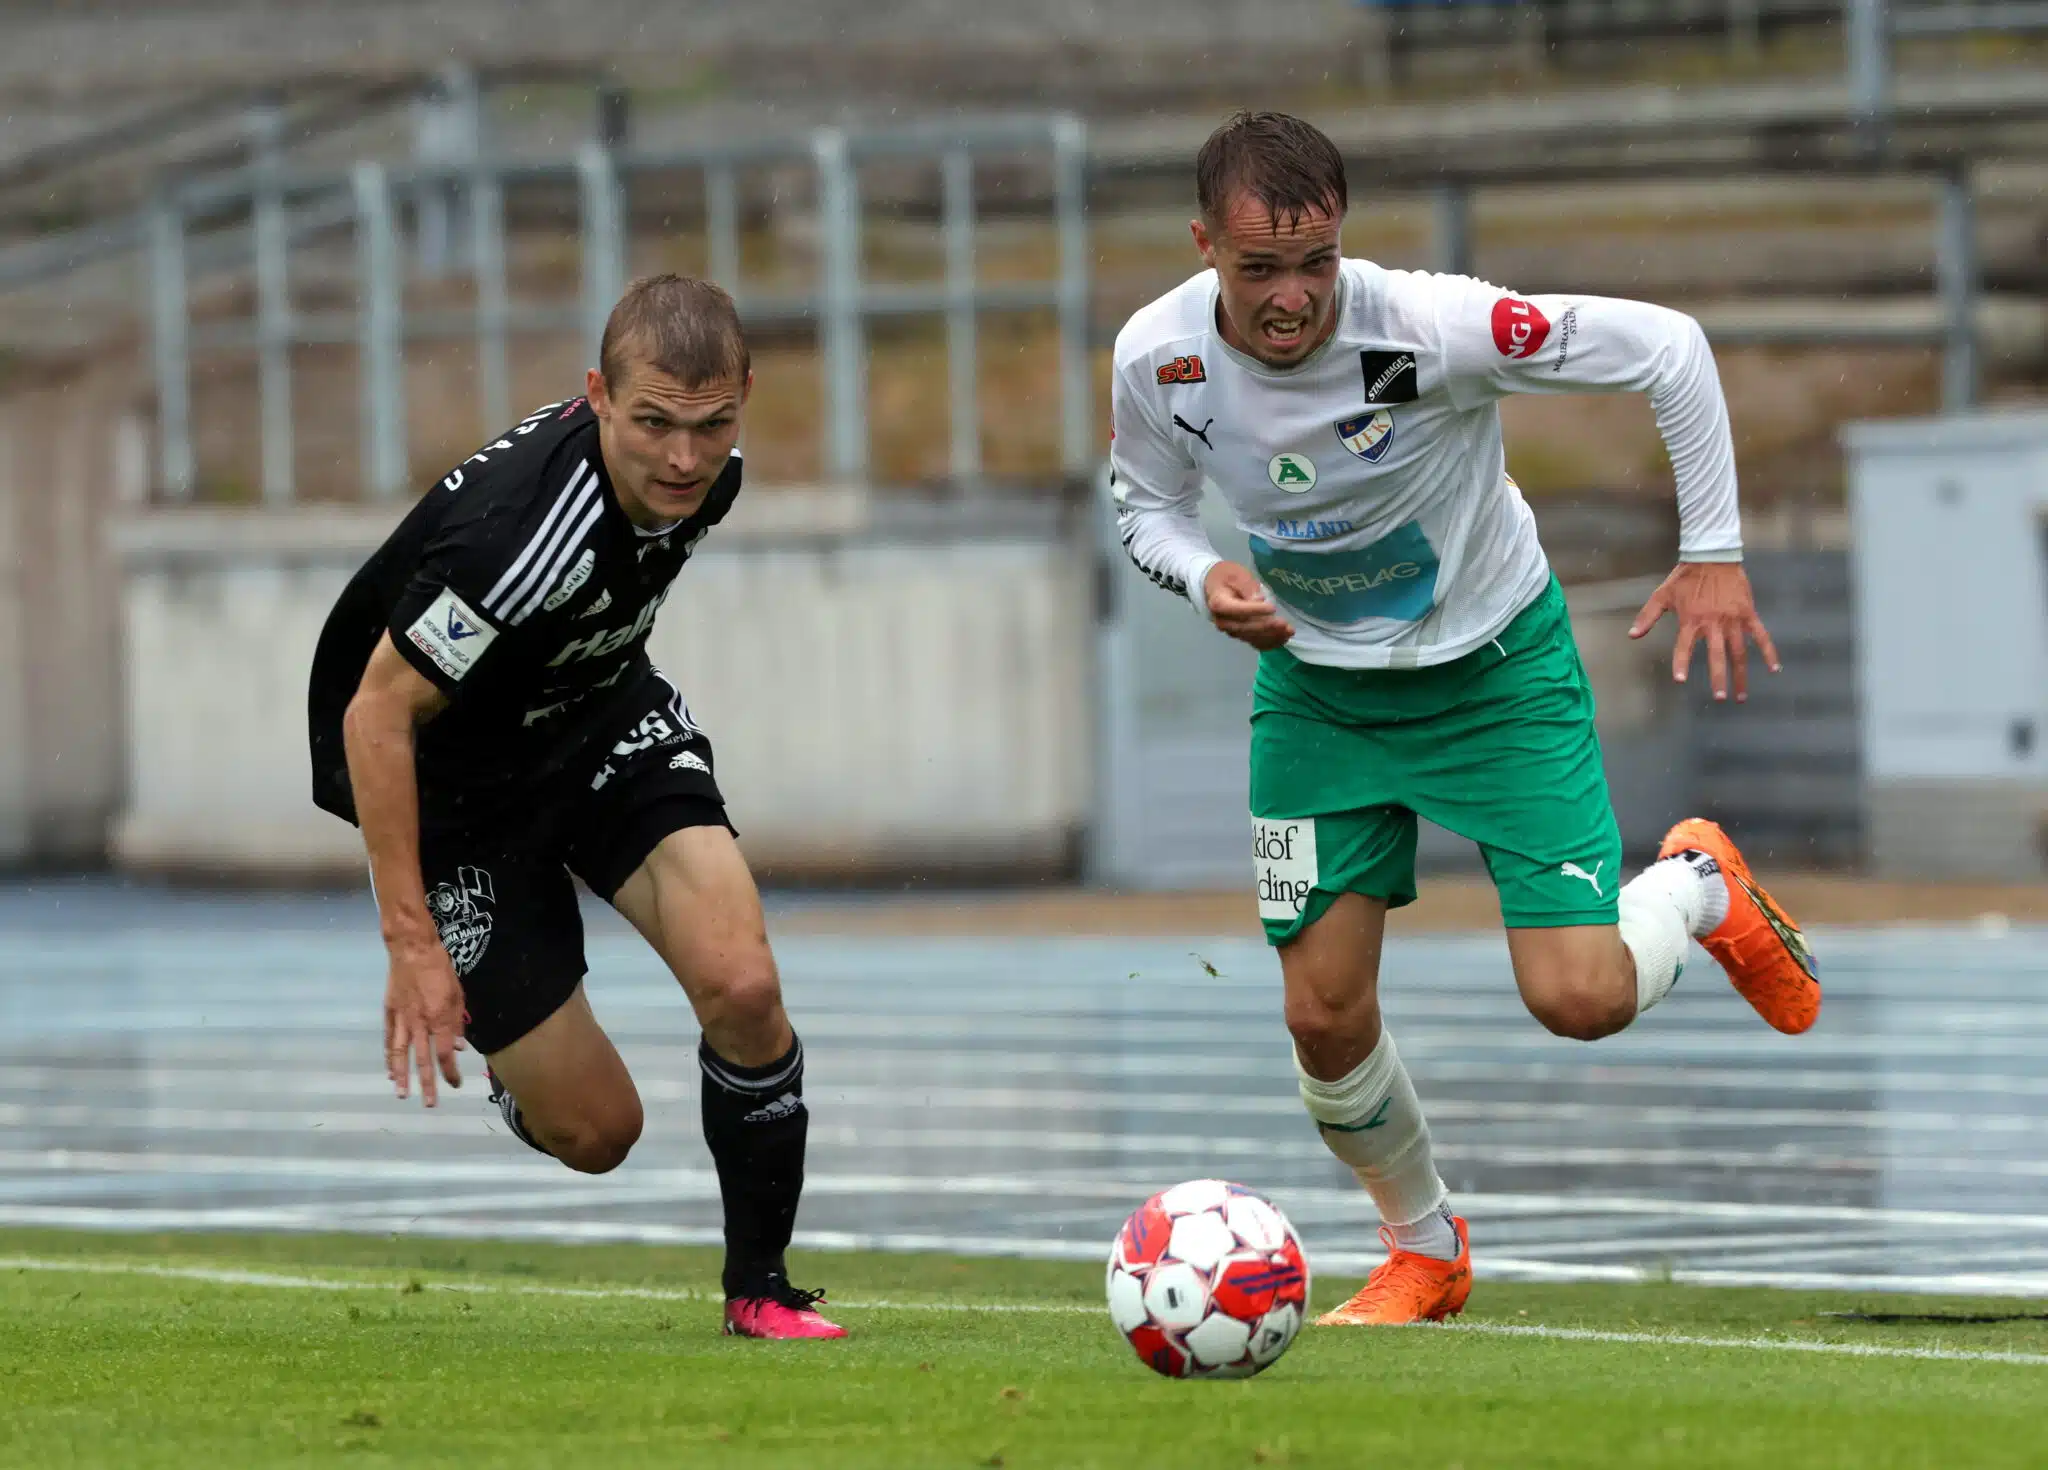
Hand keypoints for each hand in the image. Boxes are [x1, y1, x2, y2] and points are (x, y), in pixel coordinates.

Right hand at [384, 931, 465, 1105]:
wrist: (412, 949)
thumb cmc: (440, 969)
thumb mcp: (458, 994)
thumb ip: (458, 1023)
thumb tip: (458, 1047)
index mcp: (439, 1019)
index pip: (445, 1053)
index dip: (450, 1072)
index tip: (455, 1085)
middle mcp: (419, 1024)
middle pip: (423, 1060)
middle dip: (428, 1083)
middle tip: (430, 1104)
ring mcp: (401, 1020)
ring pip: (401, 1054)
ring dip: (402, 1076)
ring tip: (402, 1094)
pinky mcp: (389, 1013)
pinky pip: (389, 1040)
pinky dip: (389, 1057)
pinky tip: (390, 1071)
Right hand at [1204, 562, 1295, 650]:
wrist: (1216, 587)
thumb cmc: (1227, 577)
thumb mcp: (1237, 574)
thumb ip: (1247, 586)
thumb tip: (1259, 599)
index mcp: (1219, 603)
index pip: (1236, 610)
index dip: (1254, 610)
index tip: (1272, 608)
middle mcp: (1223, 621)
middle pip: (1245, 627)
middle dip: (1266, 627)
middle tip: (1284, 623)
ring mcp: (1231, 630)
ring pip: (1252, 637)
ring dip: (1271, 636)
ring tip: (1289, 631)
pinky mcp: (1240, 635)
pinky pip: (1255, 643)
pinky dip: (1270, 643)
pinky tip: (1284, 638)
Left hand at [1629, 561, 1780, 702]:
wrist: (1713, 555)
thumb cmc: (1685, 577)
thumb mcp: (1662, 595)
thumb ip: (1647, 616)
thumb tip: (1632, 636)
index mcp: (1691, 619)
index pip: (1684, 646)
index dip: (1681, 662)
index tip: (1679, 680)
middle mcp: (1714, 622)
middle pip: (1717, 655)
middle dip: (1719, 677)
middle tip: (1720, 698)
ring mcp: (1734, 619)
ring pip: (1739, 651)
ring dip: (1740, 674)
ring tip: (1740, 695)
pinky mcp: (1748, 613)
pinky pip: (1761, 636)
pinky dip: (1769, 652)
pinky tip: (1774, 669)